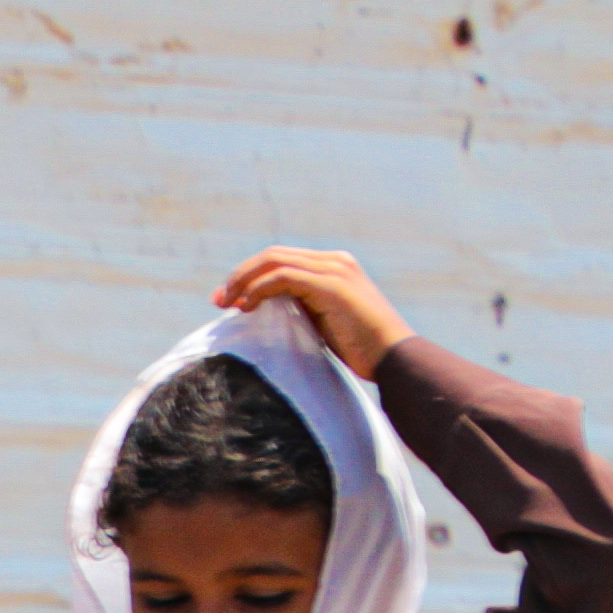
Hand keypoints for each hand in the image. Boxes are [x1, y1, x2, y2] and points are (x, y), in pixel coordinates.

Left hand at [218, 244, 414, 377]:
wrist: (394, 358)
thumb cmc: (360, 348)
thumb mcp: (322, 320)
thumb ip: (299, 306)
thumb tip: (262, 308)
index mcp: (334, 266)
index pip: (280, 259)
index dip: (249, 275)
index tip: (227, 299)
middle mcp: (335, 261)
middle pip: (272, 255)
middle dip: (239, 275)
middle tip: (218, 300)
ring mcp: (334, 270)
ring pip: (273, 261)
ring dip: (242, 281)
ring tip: (227, 304)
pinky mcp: (331, 284)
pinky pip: (282, 277)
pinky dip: (258, 289)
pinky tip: (247, 307)